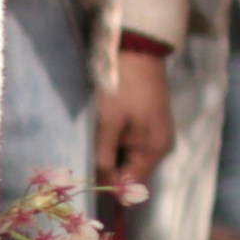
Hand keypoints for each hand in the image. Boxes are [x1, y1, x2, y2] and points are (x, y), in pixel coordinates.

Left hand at [93, 36, 173, 193]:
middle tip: (80, 158)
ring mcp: (153, 135)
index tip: (83, 179)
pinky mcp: (146, 124)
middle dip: (106, 169)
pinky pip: (127, 143)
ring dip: (107, 154)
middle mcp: (158, 147)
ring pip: (126, 157)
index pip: (131, 185)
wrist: (137, 52)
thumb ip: (105, 157)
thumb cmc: (121, 88)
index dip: (108, 186)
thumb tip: (104, 187)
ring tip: (88, 143)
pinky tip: (99, 132)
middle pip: (129, 172)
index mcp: (153, 150)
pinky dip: (112, 142)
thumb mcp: (108, 123)